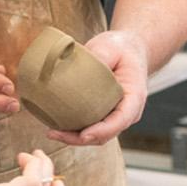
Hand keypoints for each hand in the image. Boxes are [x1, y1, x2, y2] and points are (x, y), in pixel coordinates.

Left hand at [46, 30, 147, 146]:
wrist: (127, 50)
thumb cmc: (120, 48)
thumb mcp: (110, 46)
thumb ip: (99, 56)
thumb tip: (78, 69)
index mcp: (134, 97)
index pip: (120, 120)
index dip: (102, 130)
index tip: (84, 134)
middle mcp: (127, 112)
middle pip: (105, 134)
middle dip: (80, 139)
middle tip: (54, 133)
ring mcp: (115, 115)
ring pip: (96, 135)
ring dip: (74, 138)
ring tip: (52, 132)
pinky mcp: (103, 114)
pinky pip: (90, 127)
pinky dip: (74, 130)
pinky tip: (56, 126)